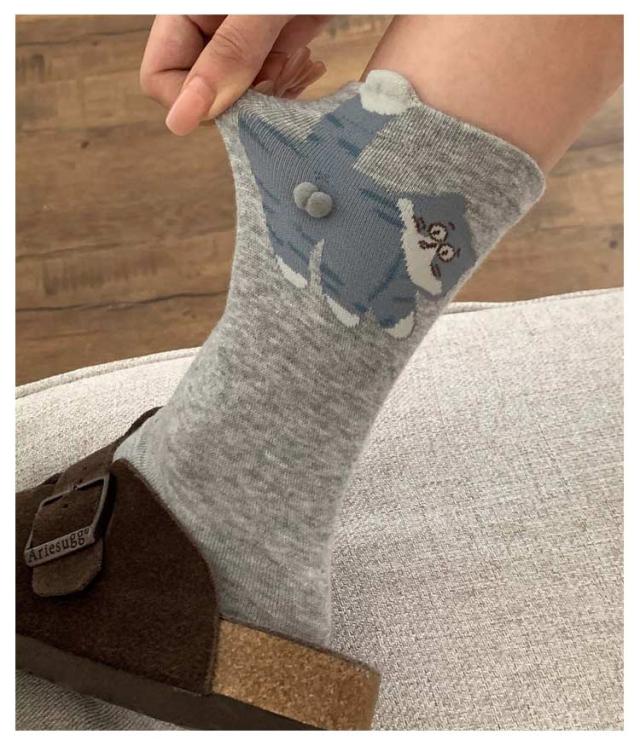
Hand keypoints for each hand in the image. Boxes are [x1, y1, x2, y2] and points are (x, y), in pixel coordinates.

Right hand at [140, 15, 328, 135]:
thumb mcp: (263, 4)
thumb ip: (229, 52)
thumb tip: (180, 120)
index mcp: (188, 9)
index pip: (160, 78)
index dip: (192, 101)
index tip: (238, 96)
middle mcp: (209, 28)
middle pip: (202, 94)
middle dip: (238, 100)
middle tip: (275, 73)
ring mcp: (244, 39)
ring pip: (240, 98)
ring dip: (270, 95)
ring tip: (297, 60)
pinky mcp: (278, 43)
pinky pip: (270, 86)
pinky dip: (289, 85)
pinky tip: (307, 62)